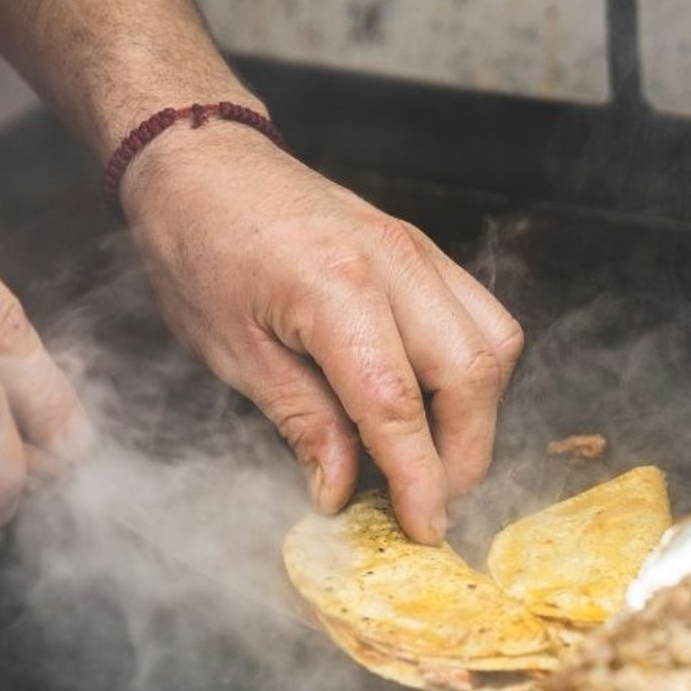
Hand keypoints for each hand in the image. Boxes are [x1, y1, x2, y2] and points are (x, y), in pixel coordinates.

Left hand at [121, 124, 523, 544]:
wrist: (201, 162)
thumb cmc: (198, 247)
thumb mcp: (232, 352)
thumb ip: (301, 422)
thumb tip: (340, 489)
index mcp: (334, 289)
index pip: (398, 405)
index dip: (418, 478)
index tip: (424, 528)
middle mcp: (392, 262)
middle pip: (469, 375)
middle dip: (462, 455)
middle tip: (429, 502)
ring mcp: (416, 249)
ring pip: (492, 344)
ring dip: (477, 414)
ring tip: (435, 459)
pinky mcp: (422, 248)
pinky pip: (479, 314)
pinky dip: (473, 370)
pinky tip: (437, 403)